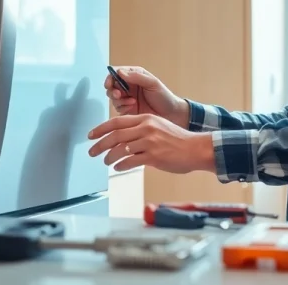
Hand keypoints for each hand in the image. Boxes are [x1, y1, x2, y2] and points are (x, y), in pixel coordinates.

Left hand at [87, 114, 214, 173]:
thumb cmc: (178, 140)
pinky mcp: (153, 156)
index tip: (91, 135)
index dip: (101, 128)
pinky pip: (131, 161)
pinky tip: (118, 167)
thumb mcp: (159, 126)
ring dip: (109, 157)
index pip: (117, 121)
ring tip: (106, 162)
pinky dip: (121, 165)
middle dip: (100, 144)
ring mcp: (149, 142)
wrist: (196, 148)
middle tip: (92, 152)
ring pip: (120, 149)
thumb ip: (142, 130)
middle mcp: (146, 128)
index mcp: (146, 118)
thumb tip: (124, 140)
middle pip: (115, 135)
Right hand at [105, 66, 189, 128]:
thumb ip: (137, 77)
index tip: (109, 83)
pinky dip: (123, 107)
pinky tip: (132, 107)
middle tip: (118, 94)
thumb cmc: (164, 97)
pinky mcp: (127, 109)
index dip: (111, 77)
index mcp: (135, 75)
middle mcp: (129, 85)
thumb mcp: (153, 83)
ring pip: (113, 97)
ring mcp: (127, 98)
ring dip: (119, 100)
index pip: (117, 72)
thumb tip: (120, 72)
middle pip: (112, 85)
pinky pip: (117, 107)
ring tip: (132, 102)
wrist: (170, 115)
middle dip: (112, 90)